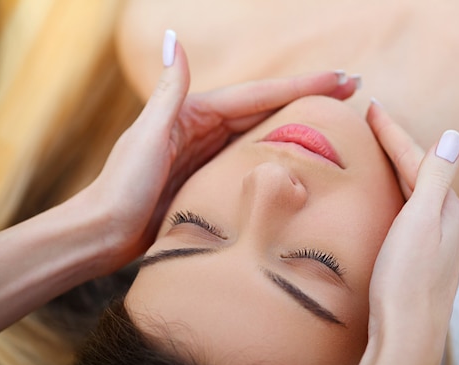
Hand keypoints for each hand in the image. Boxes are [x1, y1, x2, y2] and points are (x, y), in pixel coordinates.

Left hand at [83, 32, 358, 271]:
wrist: (105, 233)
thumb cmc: (122, 187)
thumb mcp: (147, 136)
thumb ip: (169, 91)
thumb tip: (175, 38)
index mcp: (196, 112)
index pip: (261, 94)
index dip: (304, 85)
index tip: (344, 78)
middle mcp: (206, 127)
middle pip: (269, 107)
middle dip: (311, 96)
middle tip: (354, 89)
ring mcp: (210, 153)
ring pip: (265, 132)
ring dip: (300, 121)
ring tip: (338, 116)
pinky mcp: (211, 177)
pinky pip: (253, 159)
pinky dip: (279, 151)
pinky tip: (300, 153)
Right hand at [337, 102, 458, 364]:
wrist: (407, 336)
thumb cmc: (408, 279)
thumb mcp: (421, 222)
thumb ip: (436, 178)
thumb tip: (454, 136)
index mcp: (450, 209)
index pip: (418, 159)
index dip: (393, 132)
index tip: (372, 107)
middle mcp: (451, 223)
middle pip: (420, 173)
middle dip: (397, 146)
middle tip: (374, 120)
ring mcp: (440, 243)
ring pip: (418, 195)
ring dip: (400, 170)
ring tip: (383, 151)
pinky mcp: (426, 261)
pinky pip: (413, 214)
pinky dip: (401, 196)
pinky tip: (394, 200)